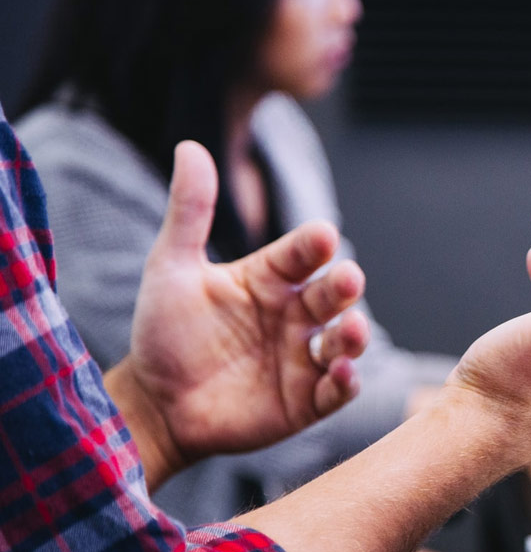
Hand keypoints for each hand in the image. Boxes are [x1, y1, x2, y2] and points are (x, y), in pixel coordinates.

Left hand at [111, 141, 368, 485]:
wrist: (155, 405)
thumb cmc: (164, 334)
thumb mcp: (171, 269)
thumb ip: (189, 212)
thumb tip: (190, 146)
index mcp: (269, 279)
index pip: (301, 254)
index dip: (313, 245)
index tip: (322, 236)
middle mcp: (293, 315)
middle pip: (331, 295)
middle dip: (343, 286)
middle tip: (347, 279)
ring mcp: (302, 358)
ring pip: (343, 341)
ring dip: (354, 335)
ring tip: (351, 330)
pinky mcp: (305, 401)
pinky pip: (335, 390)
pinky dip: (344, 383)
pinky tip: (340, 373)